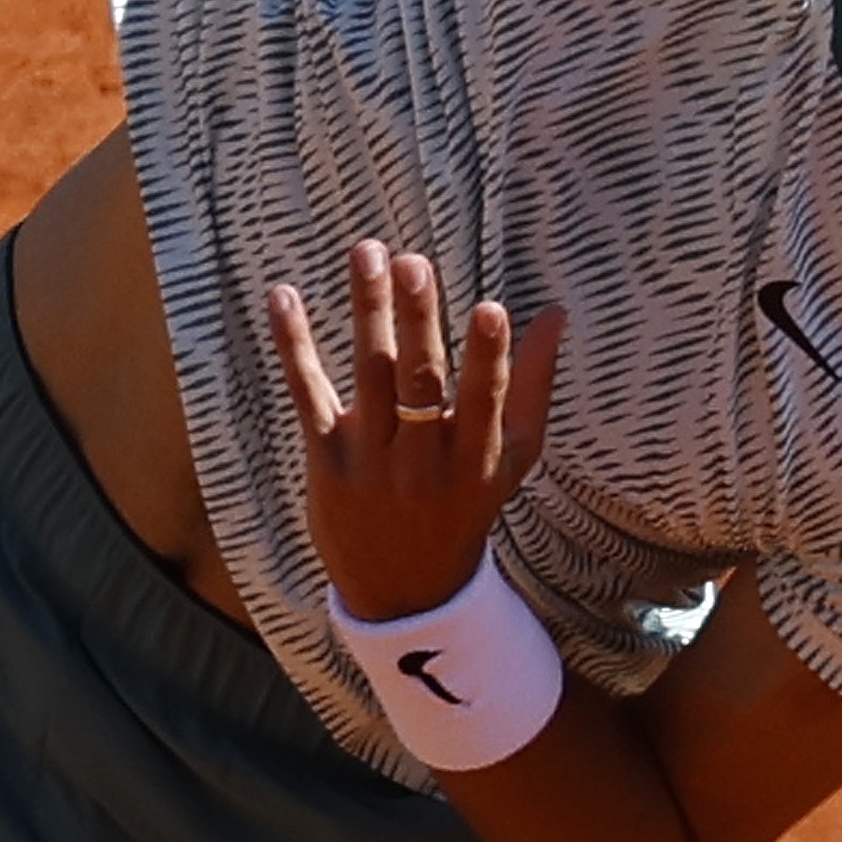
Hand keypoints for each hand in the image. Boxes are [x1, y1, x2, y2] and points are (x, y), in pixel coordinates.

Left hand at [265, 240, 563, 620]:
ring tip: (368, 252)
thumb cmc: (466, 505)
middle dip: (418, 321)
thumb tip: (555, 313)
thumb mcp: (513, 459)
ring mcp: (371, 462)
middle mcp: (423, 464)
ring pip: (369, 377)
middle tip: (413, 263)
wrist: (405, 589)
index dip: (488, 358)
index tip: (491, 308)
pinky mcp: (326, 460)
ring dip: (367, 310)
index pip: (484, 403)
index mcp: (478, 460)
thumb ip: (533, 386)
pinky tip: (286, 297)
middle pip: (420, 383)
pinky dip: (294, 345)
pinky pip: (308, 395)